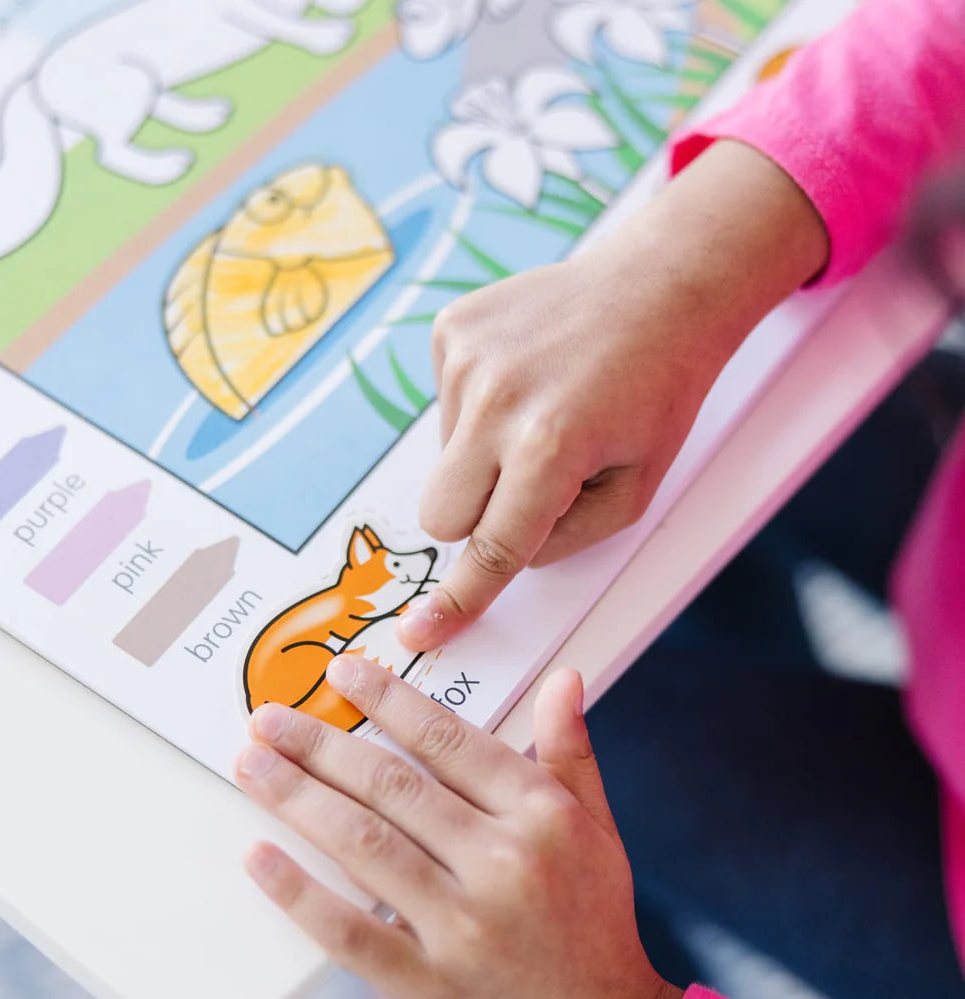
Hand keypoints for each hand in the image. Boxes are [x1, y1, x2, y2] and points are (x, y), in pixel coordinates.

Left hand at [236, 656, 681, 998]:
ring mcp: (462, 927)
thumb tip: (562, 678)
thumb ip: (570, 751)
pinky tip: (258, 856)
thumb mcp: (597, 828)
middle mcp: (502, 863)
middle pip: (390, 785)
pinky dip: (298, 892)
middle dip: (319, 743)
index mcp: (541, 815)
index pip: (448, 740)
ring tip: (251, 764)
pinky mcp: (429, 985)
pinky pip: (349, 931)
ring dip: (296, 797)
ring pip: (362, 843)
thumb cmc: (595, 923)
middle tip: (267, 717)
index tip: (341, 675)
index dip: (387, 700)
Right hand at [397, 140, 827, 650]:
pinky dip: (477, 410)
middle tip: (529, 484)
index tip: (419, 633)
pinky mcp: (451, 331)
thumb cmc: (657, 394)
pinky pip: (443, 407)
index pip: (492, 546)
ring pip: (443, 460)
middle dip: (476, 518)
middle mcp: (496, 401)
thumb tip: (501, 552)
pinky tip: (524, 378)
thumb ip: (565, 537)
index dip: (457, 600)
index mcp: (551, 446)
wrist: (657, 288)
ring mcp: (465, 359)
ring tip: (541, 410)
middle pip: (442, 514)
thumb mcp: (637, 489)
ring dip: (483, 455)